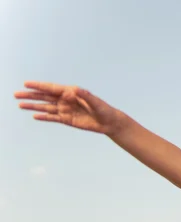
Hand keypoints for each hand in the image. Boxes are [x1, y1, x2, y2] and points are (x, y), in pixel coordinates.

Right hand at [14, 81, 128, 135]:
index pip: (52, 88)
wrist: (109, 122)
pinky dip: (44, 117)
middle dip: (31, 96)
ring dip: (34, 106)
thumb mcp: (96, 102)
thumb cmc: (104, 110)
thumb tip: (75, 89)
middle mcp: (66, 100)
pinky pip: (53, 117)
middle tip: (16, 94)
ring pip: (46, 107)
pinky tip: (35, 115)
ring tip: (20, 104)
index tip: (26, 84)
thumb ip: (85, 96)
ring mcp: (66, 110)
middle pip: (45, 97)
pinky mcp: (68, 119)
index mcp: (71, 93)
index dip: (39, 86)